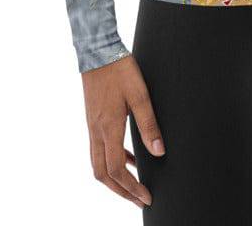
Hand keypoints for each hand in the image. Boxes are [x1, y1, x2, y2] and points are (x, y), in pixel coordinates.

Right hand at [82, 54, 164, 208]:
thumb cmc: (119, 70)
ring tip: (135, 184)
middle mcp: (96, 131)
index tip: (146, 197)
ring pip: (98, 164)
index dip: (131, 188)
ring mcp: (92, 126)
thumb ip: (149, 124)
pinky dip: (112, 160)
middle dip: (121, 191)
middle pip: (103, 175)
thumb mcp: (139, 95)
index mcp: (108, 128)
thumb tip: (159, 151)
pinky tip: (129, 157)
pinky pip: (99, 149)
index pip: (116, 171)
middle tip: (139, 200)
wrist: (97, 51)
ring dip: (115, 179)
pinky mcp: (93, 119)